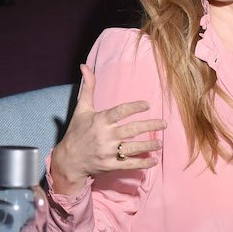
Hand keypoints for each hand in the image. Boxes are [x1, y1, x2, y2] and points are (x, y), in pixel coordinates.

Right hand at [49, 65, 165, 193]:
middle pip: (132, 130)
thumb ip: (88, 87)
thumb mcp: (81, 109)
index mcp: (100, 120)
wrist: (69, 159)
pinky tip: (153, 160)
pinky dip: (142, 163)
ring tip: (160, 143)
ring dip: (149, 145)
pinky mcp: (110, 165)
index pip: (121, 111)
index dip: (135, 107)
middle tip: (164, 123)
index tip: (148, 105)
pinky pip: (129, 164)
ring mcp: (108, 152)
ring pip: (133, 148)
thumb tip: (84, 66)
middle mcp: (105, 136)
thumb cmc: (77, 132)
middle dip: (150, 126)